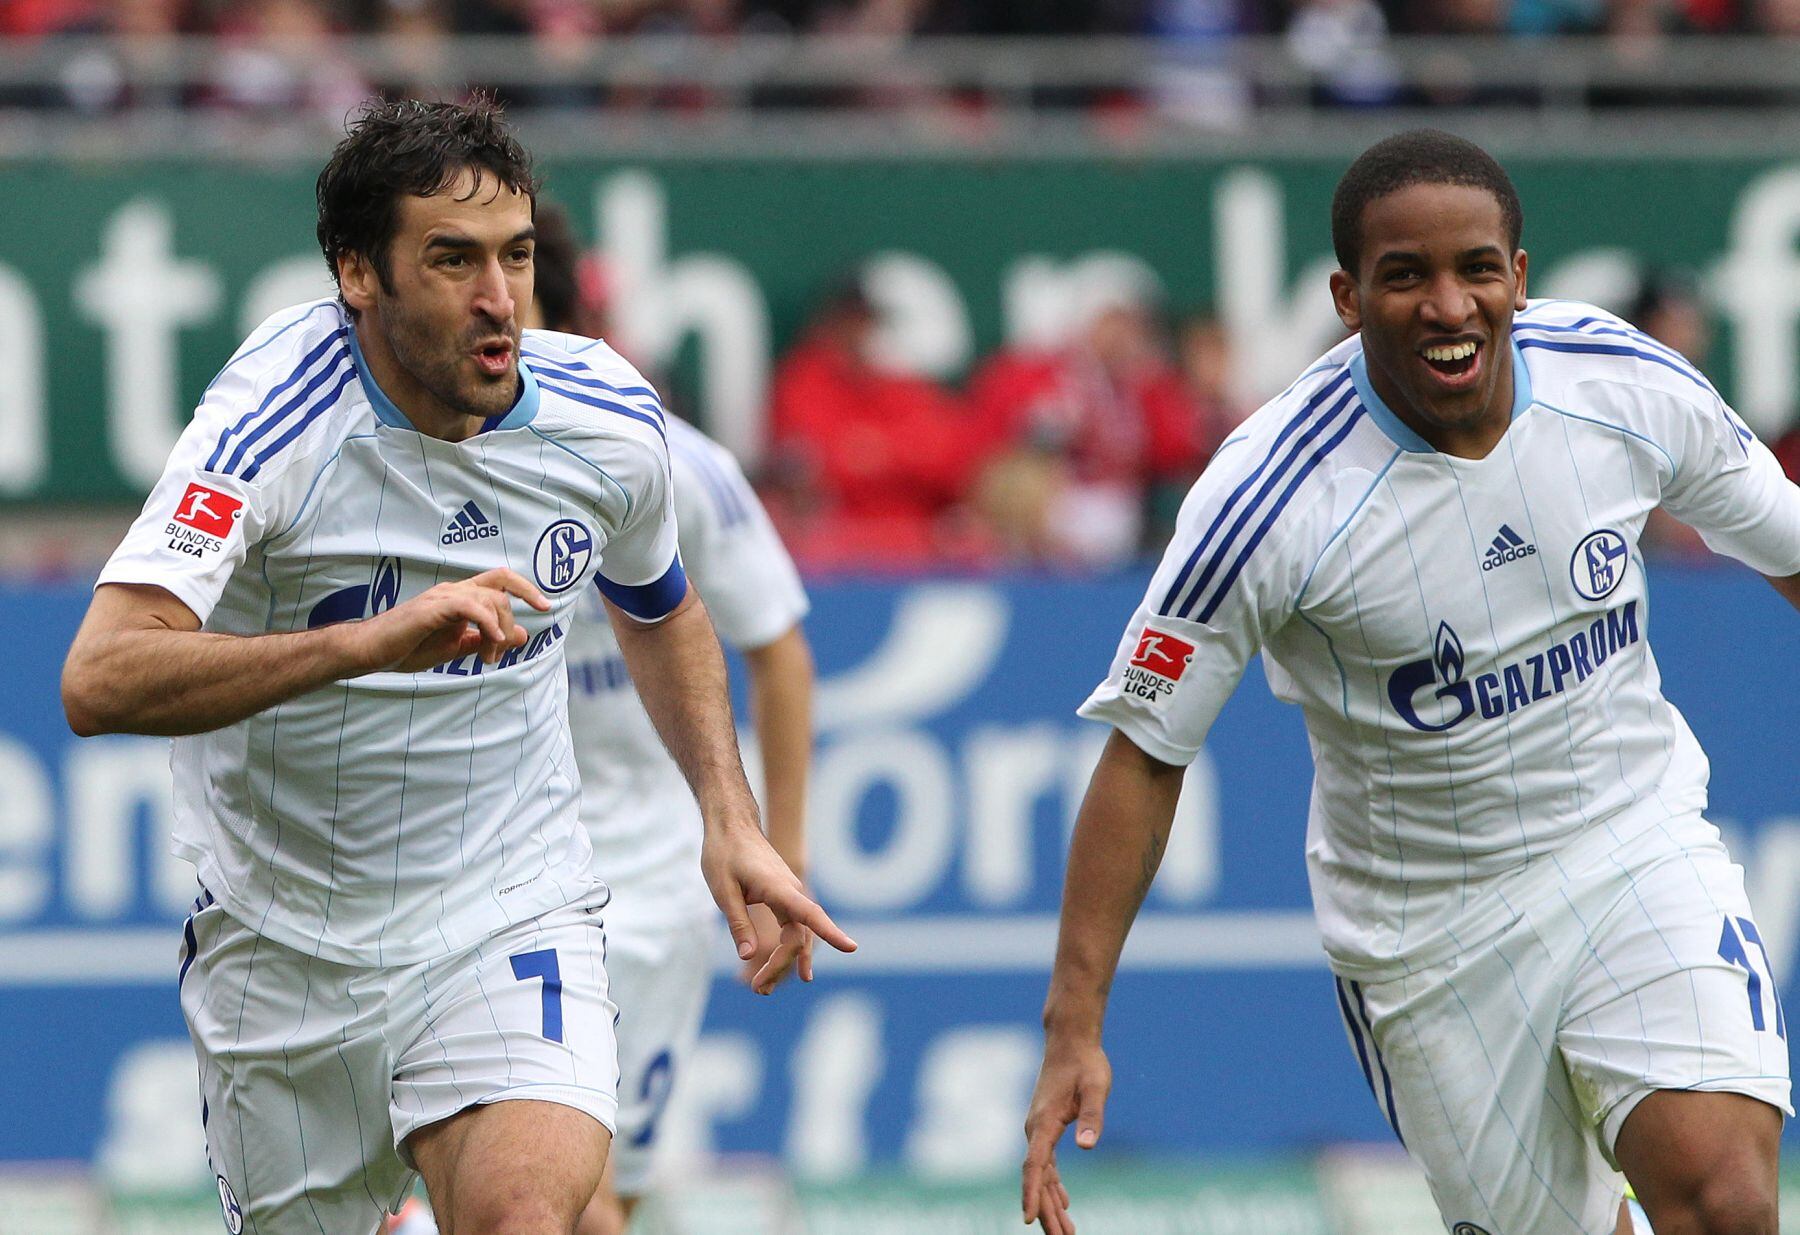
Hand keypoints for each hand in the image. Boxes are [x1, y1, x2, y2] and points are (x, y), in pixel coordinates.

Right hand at [350, 568, 550, 673]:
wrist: (371, 652)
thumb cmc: (408, 648)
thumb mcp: (456, 647)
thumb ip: (486, 639)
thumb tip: (521, 634)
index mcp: (460, 597)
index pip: (500, 581)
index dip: (526, 589)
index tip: (546, 608)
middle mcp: (454, 590)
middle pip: (501, 586)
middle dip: (515, 613)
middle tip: (502, 650)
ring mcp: (442, 597)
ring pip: (490, 598)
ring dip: (497, 631)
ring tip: (487, 657)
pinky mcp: (431, 608)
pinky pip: (470, 606)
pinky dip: (487, 622)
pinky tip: (490, 641)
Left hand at [702, 820, 853, 994]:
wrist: (731, 825)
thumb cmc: (724, 853)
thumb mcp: (723, 890)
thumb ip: (738, 923)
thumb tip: (749, 957)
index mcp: (778, 888)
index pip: (810, 914)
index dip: (831, 932)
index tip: (852, 948)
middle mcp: (790, 892)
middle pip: (798, 937)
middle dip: (781, 966)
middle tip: (758, 990)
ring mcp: (789, 894)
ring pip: (797, 935)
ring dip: (784, 963)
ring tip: (764, 989)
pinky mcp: (783, 897)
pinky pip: (792, 927)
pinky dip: (788, 949)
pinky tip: (789, 967)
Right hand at [1021, 1033, 1110, 1233]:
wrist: (1070, 1040)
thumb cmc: (1085, 1062)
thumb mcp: (1095, 1088)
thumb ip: (1092, 1117)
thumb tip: (1087, 1146)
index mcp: (1044, 1122)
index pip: (1034, 1165)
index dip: (1032, 1193)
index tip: (1028, 1220)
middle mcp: (1035, 1129)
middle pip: (1037, 1178)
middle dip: (1046, 1211)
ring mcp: (1038, 1129)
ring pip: (1041, 1174)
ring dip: (1051, 1203)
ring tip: (1066, 1233)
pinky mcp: (1045, 1127)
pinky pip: (1045, 1164)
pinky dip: (1053, 1185)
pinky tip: (1064, 1202)